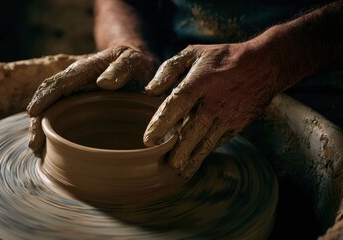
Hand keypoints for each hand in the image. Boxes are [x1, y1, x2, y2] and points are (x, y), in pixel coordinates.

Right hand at [27, 46, 156, 152]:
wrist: (137, 64)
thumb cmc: (136, 63)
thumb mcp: (134, 62)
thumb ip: (121, 69)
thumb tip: (103, 83)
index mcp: (83, 70)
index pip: (58, 83)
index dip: (44, 98)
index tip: (33, 113)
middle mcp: (73, 82)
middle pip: (47, 100)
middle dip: (37, 122)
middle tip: (34, 145)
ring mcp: (74, 95)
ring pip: (51, 111)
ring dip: (42, 130)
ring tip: (38, 151)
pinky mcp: (78, 106)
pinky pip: (61, 118)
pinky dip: (53, 132)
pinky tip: (50, 149)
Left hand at [143, 43, 278, 178]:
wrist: (264, 66)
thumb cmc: (223, 59)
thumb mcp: (194, 53)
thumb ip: (169, 69)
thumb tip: (150, 90)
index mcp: (199, 83)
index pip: (177, 105)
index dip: (161, 123)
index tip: (148, 139)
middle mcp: (213, 103)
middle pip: (192, 131)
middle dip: (177, 151)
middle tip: (163, 165)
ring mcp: (227, 117)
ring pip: (205, 143)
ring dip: (191, 159)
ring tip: (177, 172)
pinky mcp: (237, 126)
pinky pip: (217, 142)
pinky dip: (204, 153)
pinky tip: (193, 161)